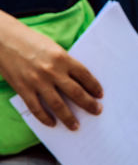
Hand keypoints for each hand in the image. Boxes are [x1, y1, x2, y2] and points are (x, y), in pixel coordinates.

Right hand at [0, 11, 102, 129]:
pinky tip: (53, 123)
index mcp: (62, 58)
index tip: (100, 95)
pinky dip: (46, 118)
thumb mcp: (53, 47)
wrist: (1, 38)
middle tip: (97, 111)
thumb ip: (65, 64)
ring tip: (76, 126)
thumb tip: (79, 82)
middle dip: (89, 104)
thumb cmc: (29, 41)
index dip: (94, 87)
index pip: (85, 76)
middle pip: (76, 93)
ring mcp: (37, 81)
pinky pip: (37, 108)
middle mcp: (52, 71)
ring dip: (69, 118)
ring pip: (58, 105)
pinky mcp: (23, 88)